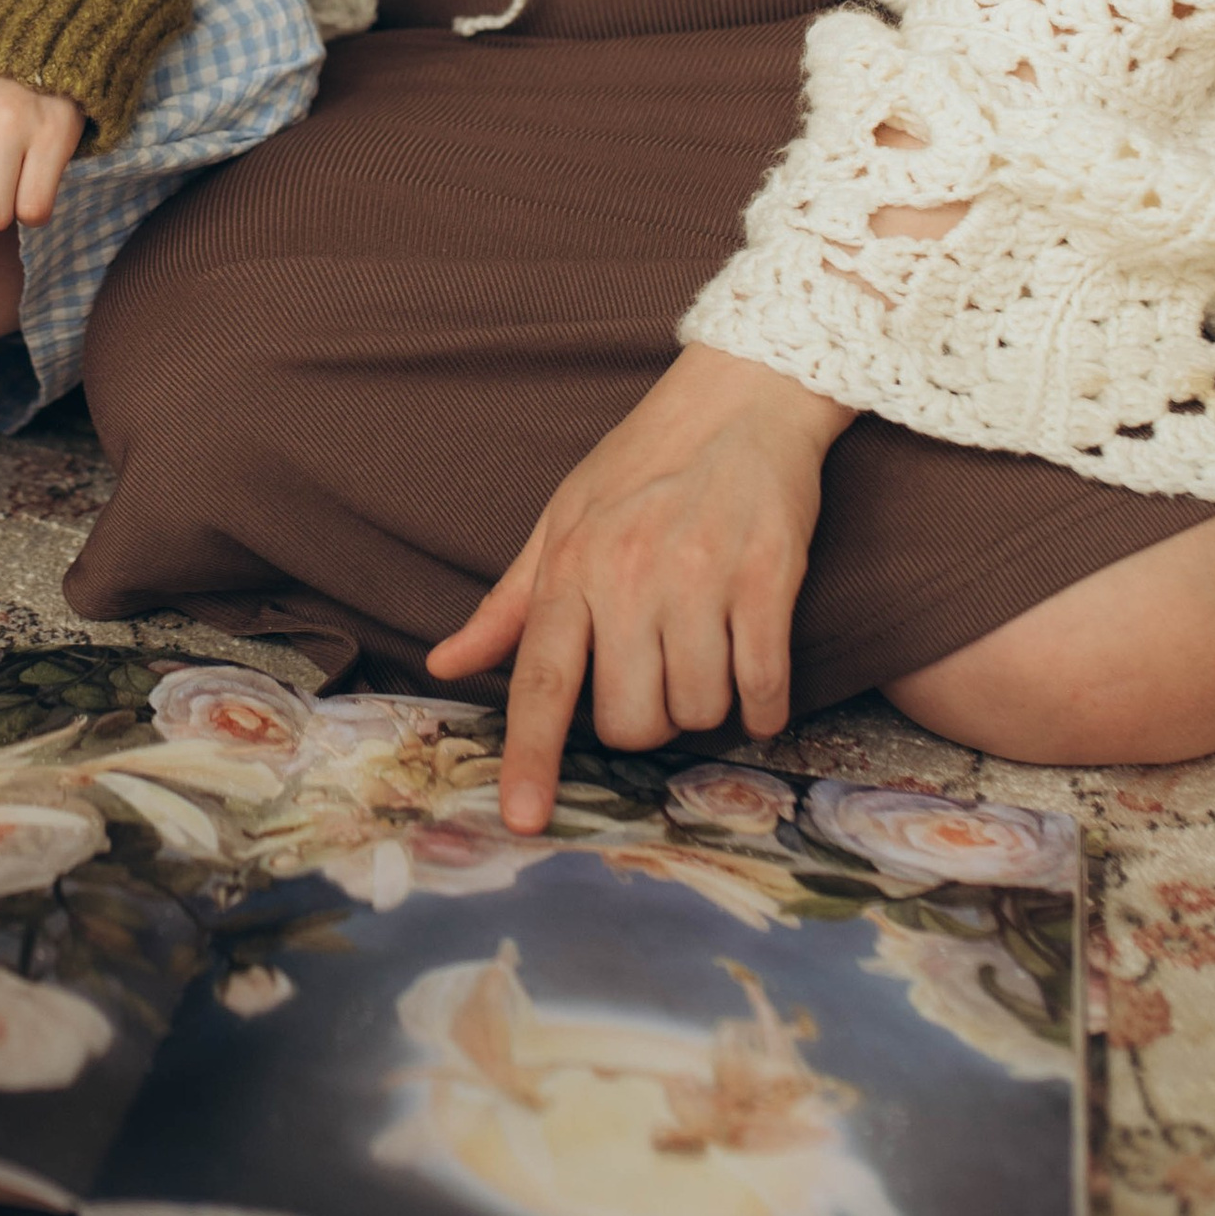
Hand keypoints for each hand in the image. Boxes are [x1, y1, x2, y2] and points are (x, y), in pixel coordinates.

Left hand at [428, 344, 852, 829]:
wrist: (740, 396)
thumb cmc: (643, 462)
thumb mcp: (561, 521)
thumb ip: (509, 604)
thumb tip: (445, 664)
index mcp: (571, 568)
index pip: (541, 681)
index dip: (530, 756)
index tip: (522, 819)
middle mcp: (630, 577)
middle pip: (631, 720)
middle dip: (647, 723)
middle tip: (659, 676)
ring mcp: (702, 580)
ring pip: (699, 710)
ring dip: (708, 708)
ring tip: (708, 656)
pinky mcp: (768, 580)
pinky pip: (764, 687)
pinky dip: (764, 704)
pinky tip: (758, 678)